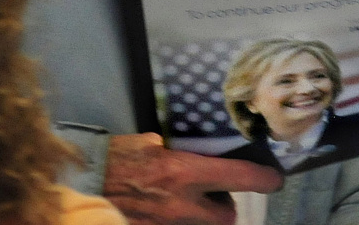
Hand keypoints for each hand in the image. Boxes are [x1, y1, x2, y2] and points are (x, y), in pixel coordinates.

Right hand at [104, 132, 281, 224]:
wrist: (83, 187)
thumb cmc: (112, 158)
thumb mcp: (146, 141)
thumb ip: (171, 147)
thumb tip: (181, 144)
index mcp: (183, 172)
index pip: (239, 178)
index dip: (263, 179)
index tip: (276, 178)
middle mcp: (182, 204)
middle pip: (227, 215)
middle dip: (226, 205)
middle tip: (216, 190)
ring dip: (202, 215)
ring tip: (188, 198)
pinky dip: (179, 220)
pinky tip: (164, 206)